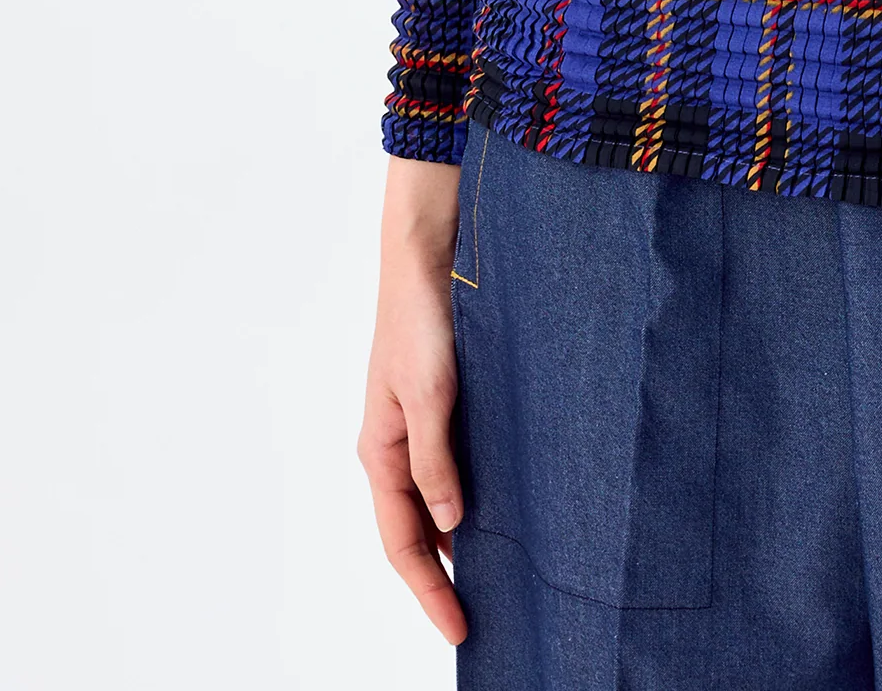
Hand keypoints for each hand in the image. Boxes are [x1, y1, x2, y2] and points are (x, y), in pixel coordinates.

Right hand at [356, 157, 468, 645]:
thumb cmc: (422, 317)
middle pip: (416, 533)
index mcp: (381, 452)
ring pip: (436, 504)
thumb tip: (451, 526)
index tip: (461, 631)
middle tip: (480, 619)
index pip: (403, 544)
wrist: (428, 250)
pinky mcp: (445, 402)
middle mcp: (396, 447)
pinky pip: (453, 468)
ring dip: (458, 543)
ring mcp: (420, 426)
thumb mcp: (430, 392)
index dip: (430, 591)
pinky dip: (471, 499)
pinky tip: (500, 508)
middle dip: (440, 580)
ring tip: (497, 579)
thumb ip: (436, 459)